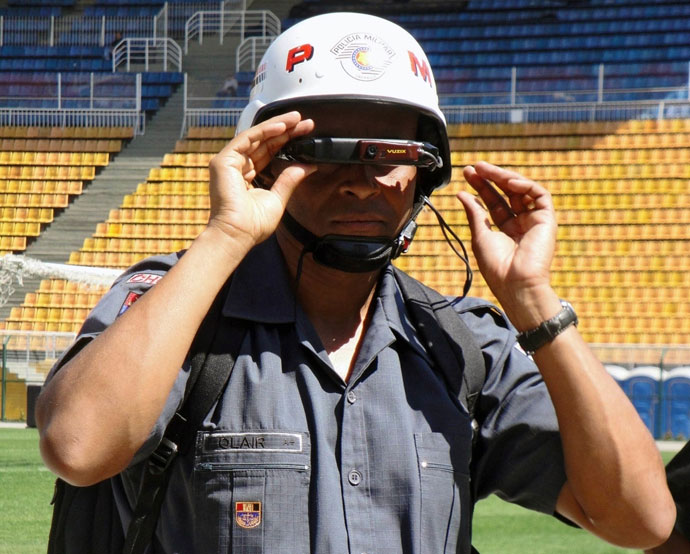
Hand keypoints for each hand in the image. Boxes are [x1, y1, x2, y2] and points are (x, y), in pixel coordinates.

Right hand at [207, 111, 314, 250]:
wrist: (237, 235)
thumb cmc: (253, 225)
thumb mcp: (277, 198)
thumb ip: (290, 180)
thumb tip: (309, 166)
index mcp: (247, 176)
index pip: (268, 152)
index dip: (286, 142)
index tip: (304, 134)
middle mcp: (236, 167)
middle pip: (264, 142)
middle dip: (285, 131)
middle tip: (305, 122)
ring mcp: (228, 163)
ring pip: (256, 137)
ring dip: (277, 126)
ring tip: (297, 119)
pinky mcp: (223, 161)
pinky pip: (246, 139)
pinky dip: (264, 131)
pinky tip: (283, 127)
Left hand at [457, 161, 556, 318]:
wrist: (516, 283)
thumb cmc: (496, 266)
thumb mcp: (480, 235)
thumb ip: (475, 212)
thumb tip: (462, 194)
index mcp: (505, 231)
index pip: (493, 203)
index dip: (481, 188)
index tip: (467, 174)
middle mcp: (521, 224)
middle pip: (506, 194)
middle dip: (490, 178)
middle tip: (475, 167)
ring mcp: (534, 221)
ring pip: (522, 191)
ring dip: (504, 177)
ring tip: (486, 170)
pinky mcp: (547, 220)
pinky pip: (539, 195)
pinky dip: (525, 185)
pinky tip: (509, 182)